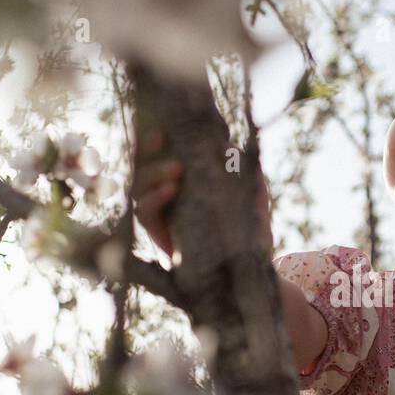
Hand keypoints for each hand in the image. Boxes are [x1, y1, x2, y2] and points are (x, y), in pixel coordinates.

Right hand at [132, 133, 274, 258]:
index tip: (167, 121)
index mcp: (190, 178)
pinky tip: (171, 190)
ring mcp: (161, 213)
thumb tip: (233, 146)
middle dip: (148, 148)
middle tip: (161, 137)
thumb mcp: (253, 198)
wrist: (249, 273)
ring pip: (141, 185)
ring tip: (176, 170)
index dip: (162, 135)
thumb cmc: (250, 231)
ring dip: (155, 172)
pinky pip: (145, 212)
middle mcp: (170, 193)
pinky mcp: (157, 233)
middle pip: (145, 163)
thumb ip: (247, 174)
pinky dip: (154, 197)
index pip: (167, 151)